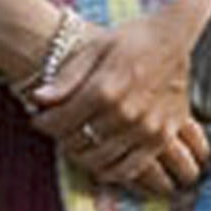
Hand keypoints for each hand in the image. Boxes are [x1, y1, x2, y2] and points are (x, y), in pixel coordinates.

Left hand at [22, 8, 210, 190]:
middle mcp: (125, 113)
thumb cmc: (130, 40)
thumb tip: (38, 98)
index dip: (43, 123)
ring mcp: (146, 128)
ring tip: (76, 144)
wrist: (173, 39)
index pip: (61, 120)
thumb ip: (67, 77)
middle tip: (56, 131)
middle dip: (60, 138)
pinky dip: (111, 171)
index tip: (38, 119)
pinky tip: (100, 163)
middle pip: (78, 142)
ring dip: (81, 156)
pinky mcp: (162, 138)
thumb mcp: (95, 48)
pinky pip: (131, 168)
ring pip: (101, 160)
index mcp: (105, 89)